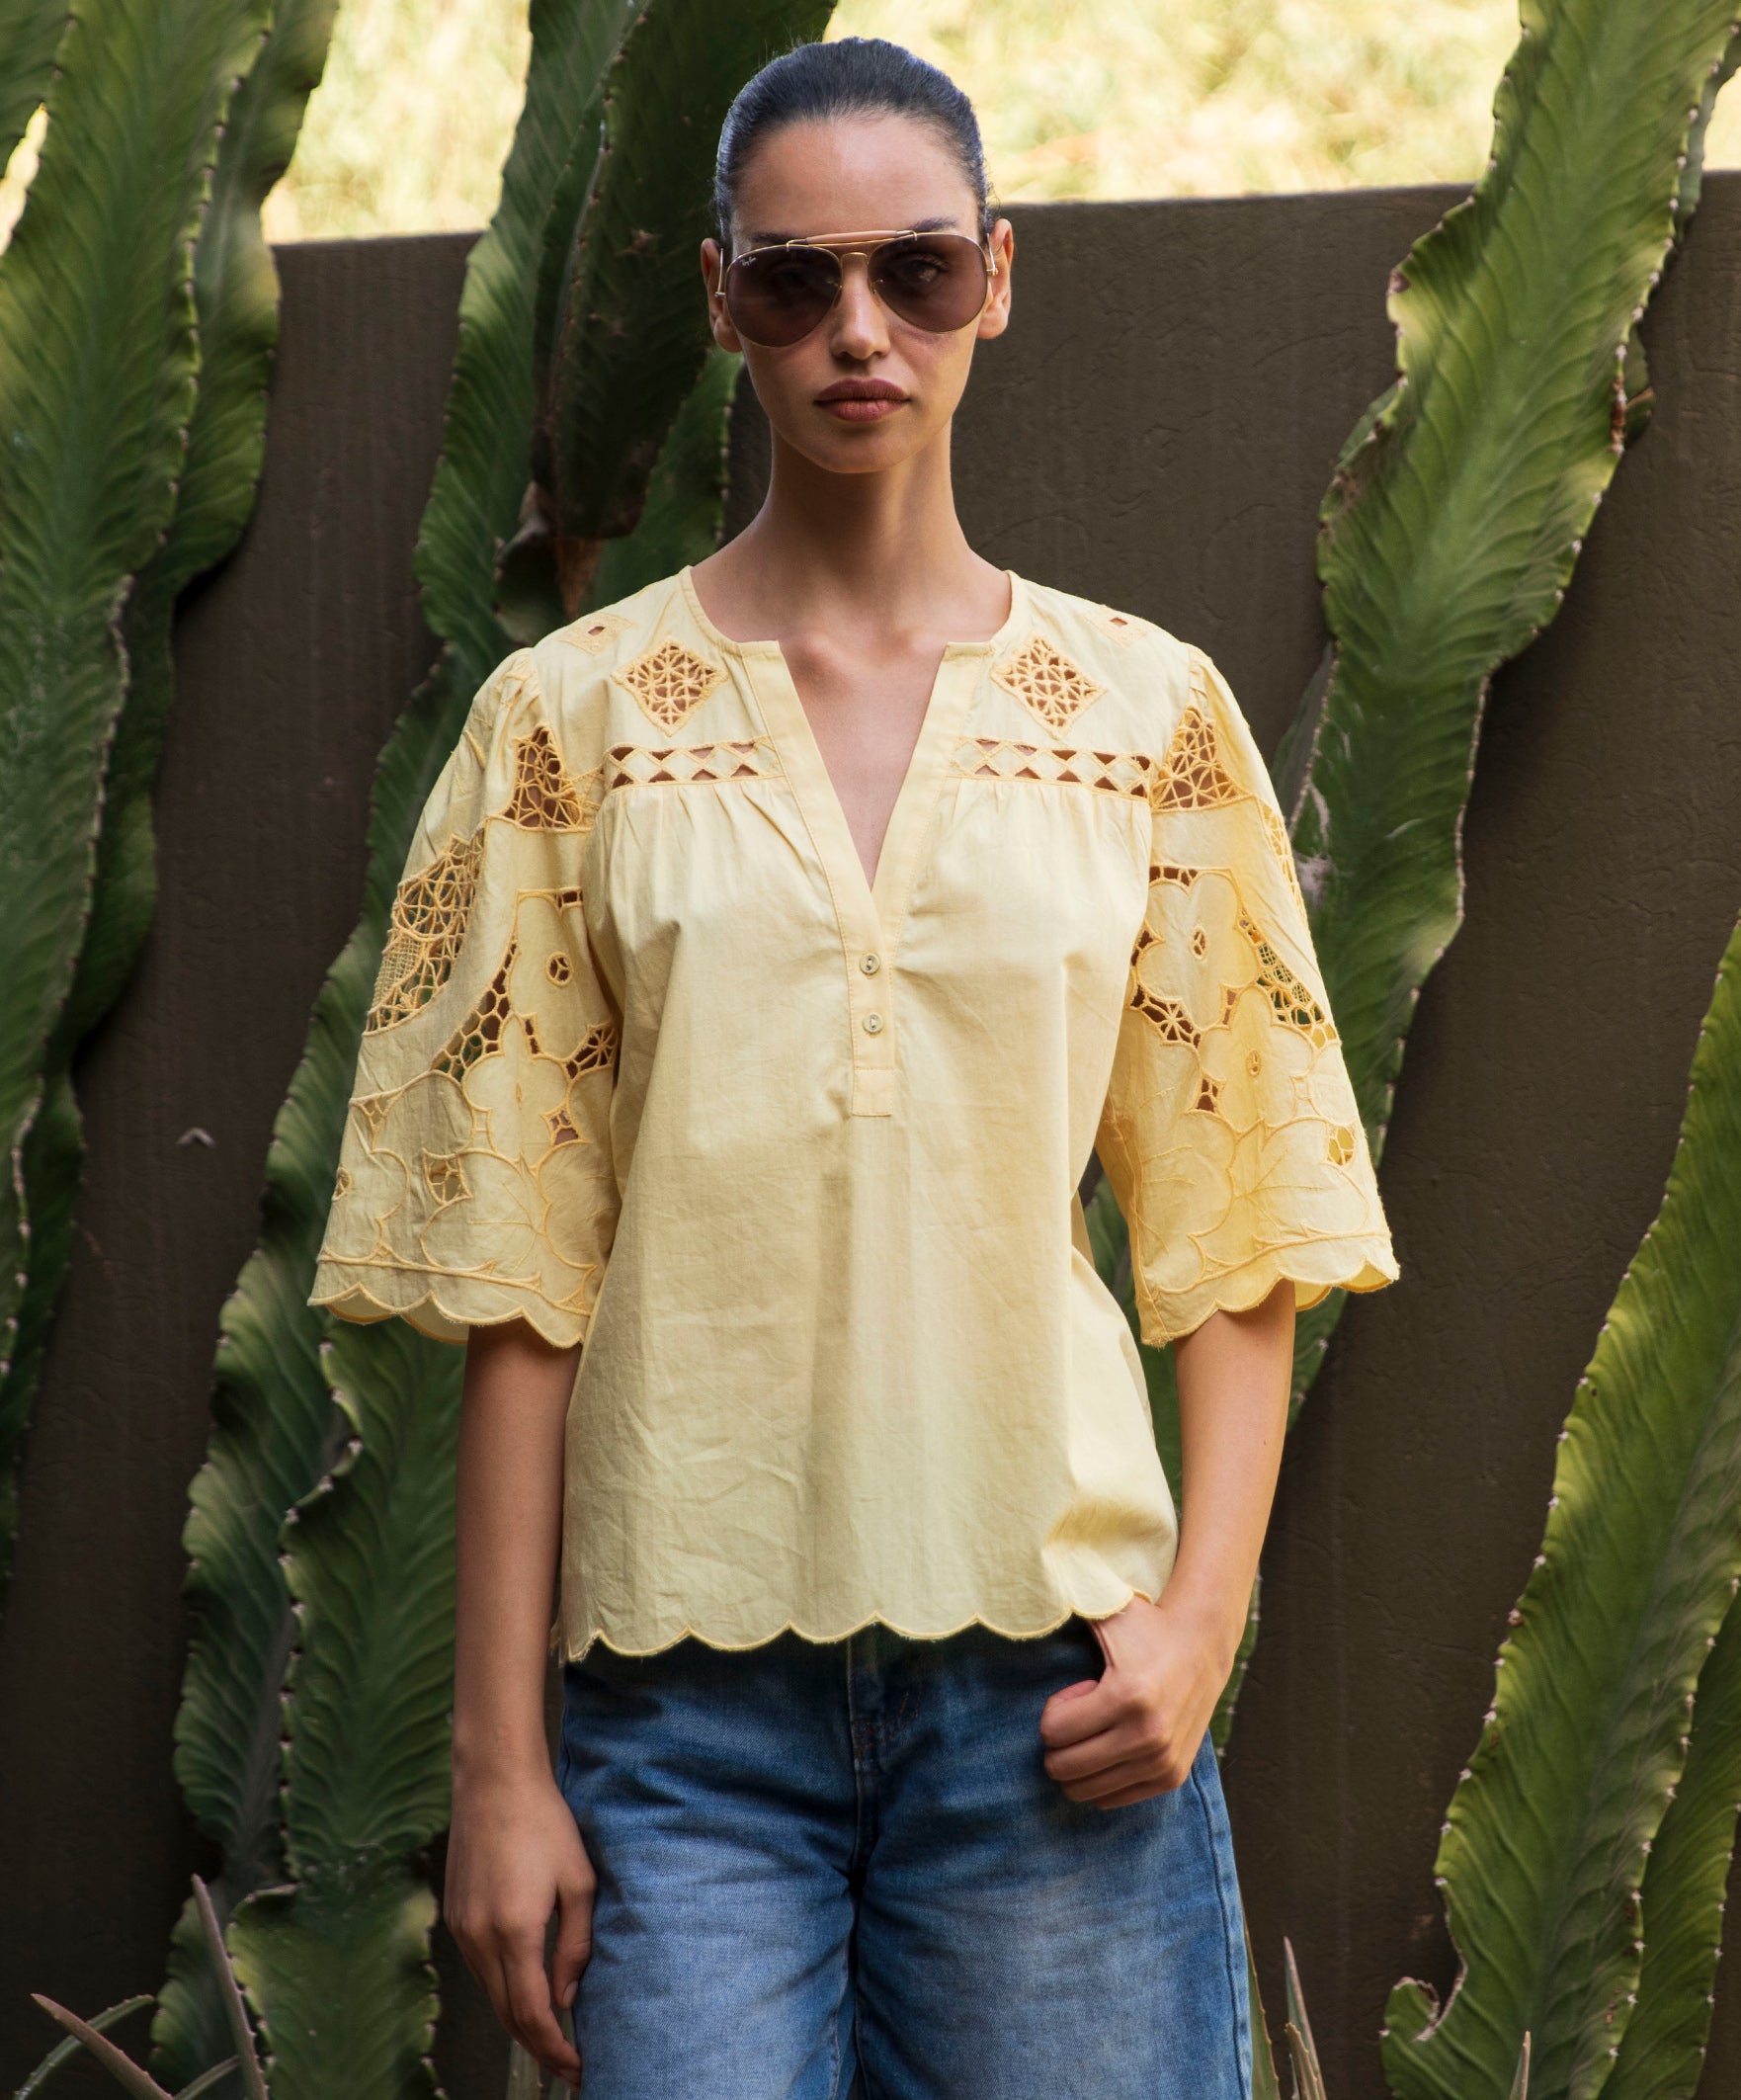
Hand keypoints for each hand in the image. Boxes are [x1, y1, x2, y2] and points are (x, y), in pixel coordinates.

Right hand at [444, 1768, 593, 2087]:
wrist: (494, 1781)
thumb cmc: (544, 1823)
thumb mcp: (578, 1881)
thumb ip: (575, 1946)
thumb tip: (566, 2000)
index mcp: (515, 1932)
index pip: (533, 2015)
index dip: (555, 2050)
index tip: (578, 2068)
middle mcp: (481, 1939)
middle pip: (507, 2016)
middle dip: (538, 2047)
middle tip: (569, 2065)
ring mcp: (462, 1929)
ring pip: (491, 1995)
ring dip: (519, 2020)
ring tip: (552, 2034)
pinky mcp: (455, 1917)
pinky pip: (481, 1969)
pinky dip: (502, 1990)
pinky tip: (525, 1990)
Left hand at [1037, 1592, 1237, 1807]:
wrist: (1203, 1646)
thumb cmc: (1145, 1627)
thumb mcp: (1106, 1607)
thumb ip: (1068, 1590)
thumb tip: (1034, 1570)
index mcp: (1126, 1695)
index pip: (1053, 1731)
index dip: (1054, 1710)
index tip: (1077, 1691)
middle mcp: (1147, 1734)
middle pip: (1064, 1767)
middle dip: (1060, 1741)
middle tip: (1083, 1713)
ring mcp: (1162, 1760)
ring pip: (1085, 1790)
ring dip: (1081, 1759)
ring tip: (1101, 1728)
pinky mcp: (1171, 1776)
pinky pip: (1111, 1799)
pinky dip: (1103, 1776)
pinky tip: (1117, 1743)